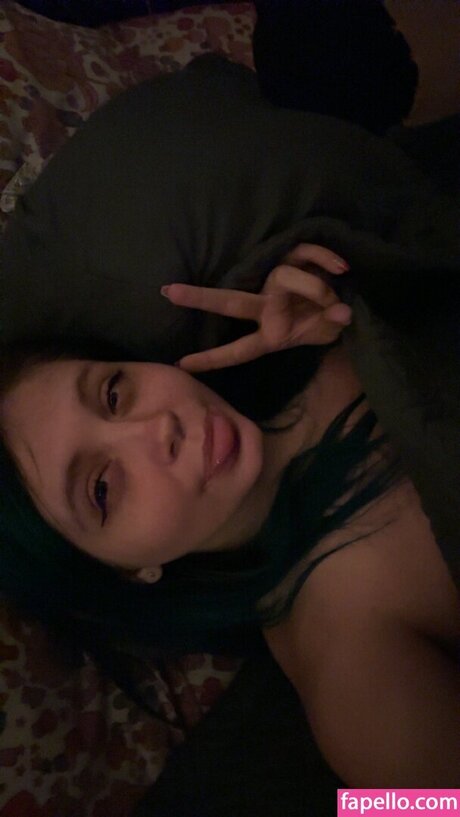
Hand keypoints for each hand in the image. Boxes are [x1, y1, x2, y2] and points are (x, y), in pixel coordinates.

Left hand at [161, 244, 351, 371]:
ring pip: (283, 278)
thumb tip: (343, 312)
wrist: (343, 296)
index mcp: (271, 333)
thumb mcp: (329, 331)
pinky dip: (324, 259)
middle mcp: (266, 306)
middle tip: (169, 292)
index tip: (182, 365)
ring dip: (315, 288)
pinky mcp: (291, 257)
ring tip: (337, 297)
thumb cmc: (328, 322)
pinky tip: (342, 267)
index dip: (215, 358)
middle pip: (231, 302)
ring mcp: (275, 282)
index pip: (239, 349)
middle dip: (202, 299)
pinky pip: (306, 253)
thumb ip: (332, 324)